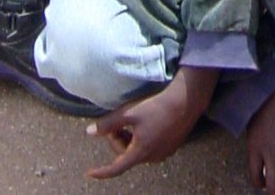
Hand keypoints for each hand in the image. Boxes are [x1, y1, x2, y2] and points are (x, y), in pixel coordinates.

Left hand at [85, 70, 212, 180]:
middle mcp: (151, 158)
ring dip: (129, 140)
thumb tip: (89, 132)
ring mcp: (163, 154)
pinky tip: (146, 123)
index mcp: (139, 153)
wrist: (185, 101)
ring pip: (138, 151)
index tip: (90, 173)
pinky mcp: (171, 147)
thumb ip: (108, 124)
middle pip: (126, 155)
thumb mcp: (129, 113)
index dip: (102, 172)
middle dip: (117, 140)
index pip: (116, 168)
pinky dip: (141, 140)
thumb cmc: (156, 107)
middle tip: (115, 124)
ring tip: (130, 122)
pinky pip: (150, 148)